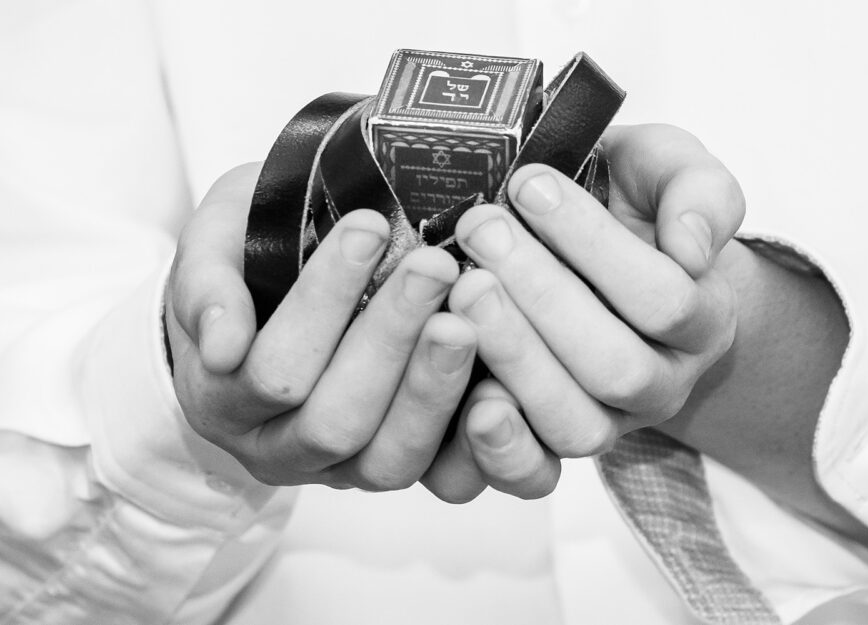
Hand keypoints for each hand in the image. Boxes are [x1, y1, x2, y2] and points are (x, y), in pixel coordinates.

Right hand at [166, 163, 477, 489]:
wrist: (271, 298)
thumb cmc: (248, 262)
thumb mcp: (215, 246)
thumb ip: (207, 285)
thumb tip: (221, 346)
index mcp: (221, 398)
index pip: (272, 369)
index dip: (321, 303)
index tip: (369, 226)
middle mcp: (279, 448)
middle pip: (333, 421)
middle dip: (389, 338)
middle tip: (435, 266)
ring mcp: (342, 470)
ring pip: (390, 459)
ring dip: (433, 388)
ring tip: (467, 319)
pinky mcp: (400, 467)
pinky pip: (444, 480)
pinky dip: (477, 440)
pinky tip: (500, 380)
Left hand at [421, 124, 745, 501]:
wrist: (606, 251)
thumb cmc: (634, 207)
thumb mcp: (672, 173)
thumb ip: (698, 193)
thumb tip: (691, 248)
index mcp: (702, 320)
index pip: (662, 297)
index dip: (594, 244)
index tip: (531, 183)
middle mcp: (662, 383)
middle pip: (615, 367)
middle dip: (542, 295)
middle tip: (482, 228)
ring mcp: (608, 422)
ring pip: (574, 423)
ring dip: (514, 356)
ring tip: (463, 289)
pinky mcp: (550, 444)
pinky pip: (532, 469)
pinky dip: (497, 442)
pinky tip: (460, 389)